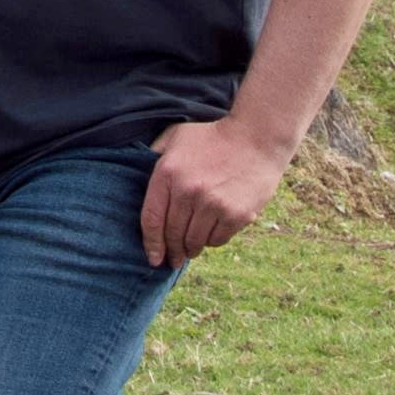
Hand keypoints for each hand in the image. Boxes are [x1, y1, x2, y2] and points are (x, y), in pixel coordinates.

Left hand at [137, 113, 288, 269]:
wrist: (256, 137)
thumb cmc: (213, 137)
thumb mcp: (177, 135)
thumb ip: (156, 151)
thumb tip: (138, 165)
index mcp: (168, 173)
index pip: (151, 219)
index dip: (150, 244)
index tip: (153, 258)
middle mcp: (187, 191)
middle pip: (172, 234)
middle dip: (172, 251)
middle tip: (174, 259)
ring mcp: (212, 204)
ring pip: (194, 241)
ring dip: (192, 249)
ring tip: (192, 249)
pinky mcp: (235, 214)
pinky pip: (217, 240)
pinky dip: (212, 241)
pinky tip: (212, 232)